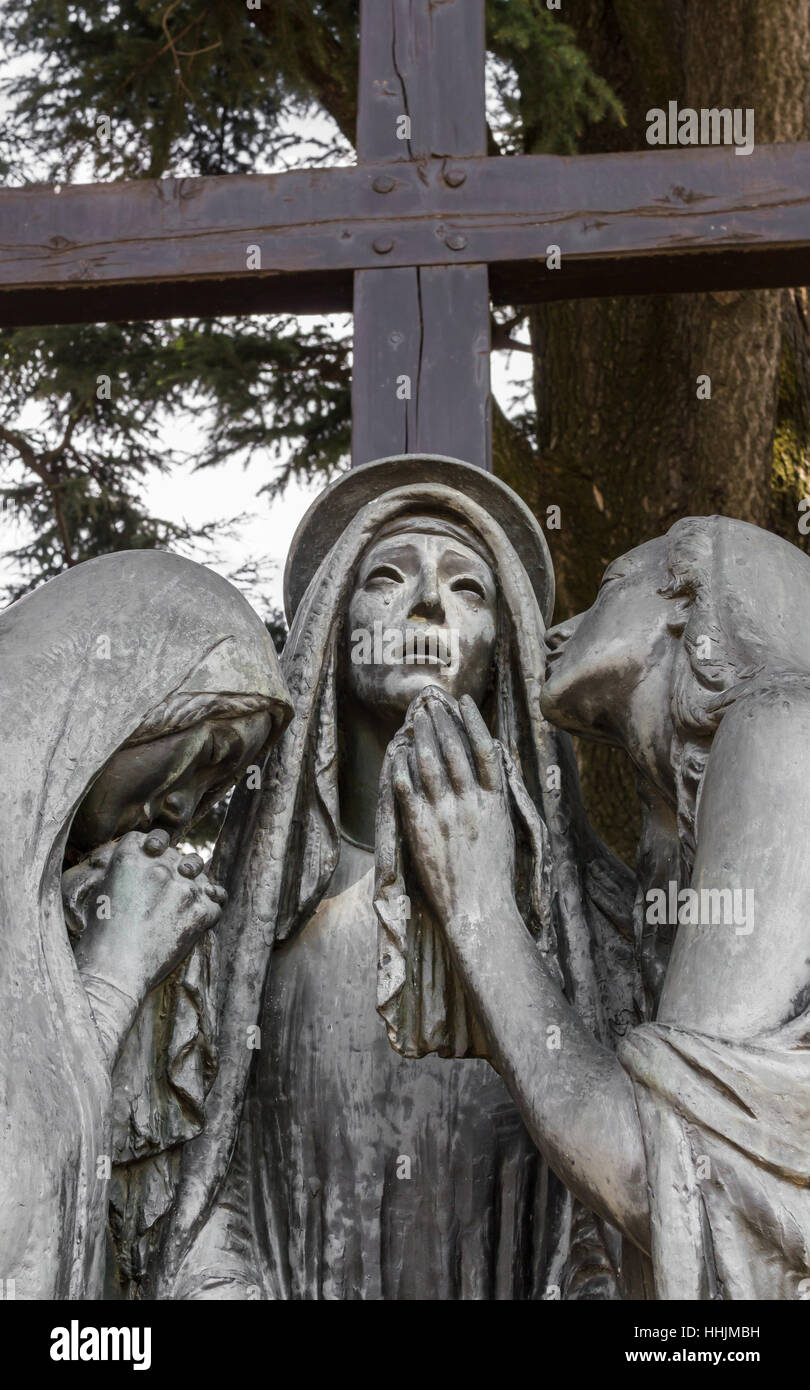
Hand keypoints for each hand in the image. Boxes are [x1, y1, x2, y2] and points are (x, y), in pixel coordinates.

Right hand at [70, 829, 225, 1006]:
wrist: (113, 971)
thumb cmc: (100, 937)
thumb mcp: (103, 891)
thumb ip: (128, 871)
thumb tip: (146, 863)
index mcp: (131, 856)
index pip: (155, 838)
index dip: (157, 849)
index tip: (155, 860)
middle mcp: (160, 866)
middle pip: (181, 856)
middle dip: (178, 870)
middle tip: (170, 890)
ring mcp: (184, 887)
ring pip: (202, 876)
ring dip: (196, 886)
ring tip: (185, 903)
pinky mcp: (201, 911)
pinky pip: (216, 903)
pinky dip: (208, 912)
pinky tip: (196, 922)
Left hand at [390, 690, 515, 926]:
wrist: (479, 910)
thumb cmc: (495, 874)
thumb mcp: (505, 829)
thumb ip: (495, 797)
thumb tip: (489, 765)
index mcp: (494, 802)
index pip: (483, 749)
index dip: (472, 722)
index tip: (462, 702)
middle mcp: (469, 803)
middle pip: (454, 750)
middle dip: (441, 722)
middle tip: (431, 703)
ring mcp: (443, 815)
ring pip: (430, 764)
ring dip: (421, 737)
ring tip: (416, 719)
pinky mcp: (420, 829)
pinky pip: (407, 789)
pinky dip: (402, 767)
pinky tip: (398, 753)